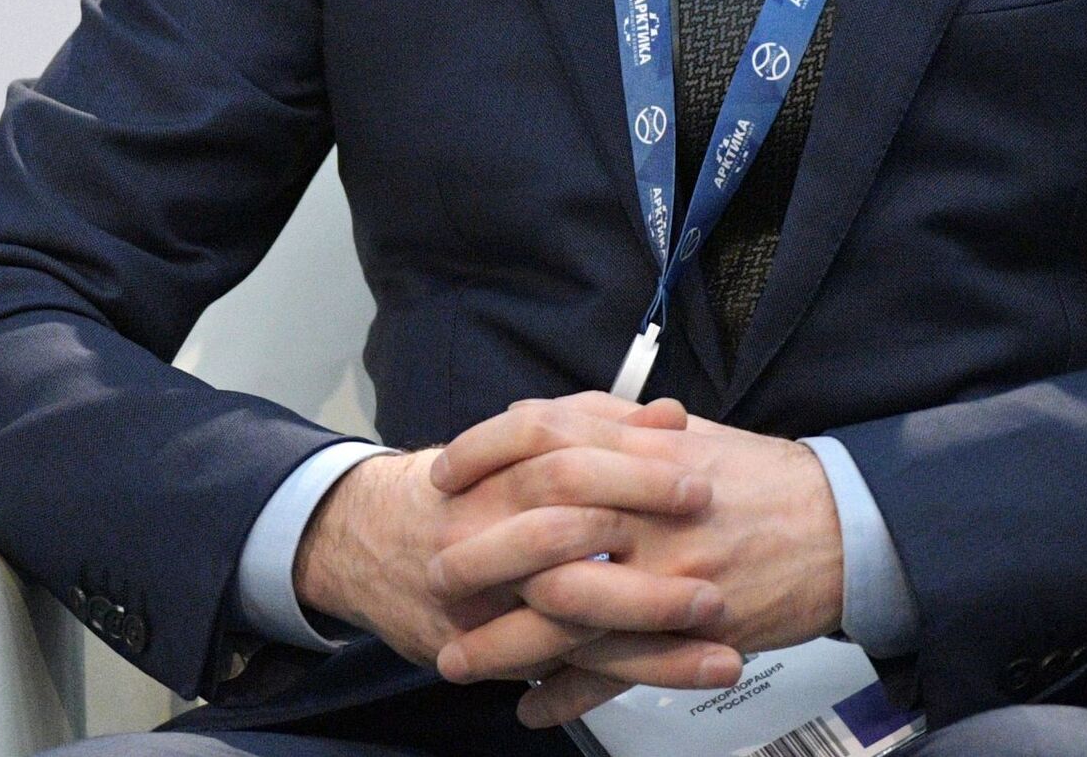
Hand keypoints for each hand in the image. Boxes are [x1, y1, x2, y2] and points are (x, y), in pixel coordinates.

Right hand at [293, 392, 732, 688]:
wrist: (363, 546)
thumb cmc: (452, 492)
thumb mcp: (511, 446)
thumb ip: (586, 426)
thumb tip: (668, 416)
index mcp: (489, 478)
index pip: (557, 461)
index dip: (625, 465)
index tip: (689, 464)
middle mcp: (483, 538)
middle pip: (564, 536)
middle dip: (641, 538)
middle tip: (708, 538)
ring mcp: (491, 603)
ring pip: (576, 616)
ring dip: (656, 623)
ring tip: (723, 621)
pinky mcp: (504, 654)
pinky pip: (579, 670)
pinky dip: (641, 671)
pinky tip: (697, 669)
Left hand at [428, 401, 844, 727]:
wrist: (840, 523)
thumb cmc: (752, 475)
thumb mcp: (674, 433)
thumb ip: (604, 424)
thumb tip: (532, 419)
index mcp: (635, 451)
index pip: (537, 437)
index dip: (481, 454)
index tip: (440, 474)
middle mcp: (643, 509)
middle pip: (538, 529)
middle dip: (477, 555)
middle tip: (431, 574)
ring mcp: (665, 575)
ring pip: (567, 612)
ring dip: (505, 643)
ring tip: (456, 659)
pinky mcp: (690, 633)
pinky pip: (618, 674)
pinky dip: (569, 695)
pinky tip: (531, 708)